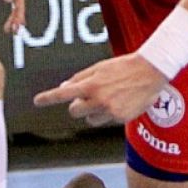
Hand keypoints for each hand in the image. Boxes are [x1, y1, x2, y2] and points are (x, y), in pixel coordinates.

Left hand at [0, 0, 25, 34]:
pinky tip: (11, 22)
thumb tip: (7, 0)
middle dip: (17, 23)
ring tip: (10, 31)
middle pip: (19, 12)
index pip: (20, 8)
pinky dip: (13, 16)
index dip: (18, 18)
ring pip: (17, 12)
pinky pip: (14, 9)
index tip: (17, 26)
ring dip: (14, 21)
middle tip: (14, 33)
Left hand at [33, 52, 167, 126]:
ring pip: (89, 119)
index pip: (63, 93)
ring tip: (108, 98)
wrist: (150, 72)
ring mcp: (109, 110)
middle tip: (87, 97)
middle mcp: (98, 99)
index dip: (48, 98)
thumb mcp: (100, 68)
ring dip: (93, 112)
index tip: (36, 101)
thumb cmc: (123, 67)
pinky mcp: (120, 118)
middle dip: (77, 106)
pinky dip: (109, 114)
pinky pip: (106, 120)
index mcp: (91, 84)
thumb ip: (81, 78)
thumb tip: (63, 87)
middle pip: (74, 111)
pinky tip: (120, 101)